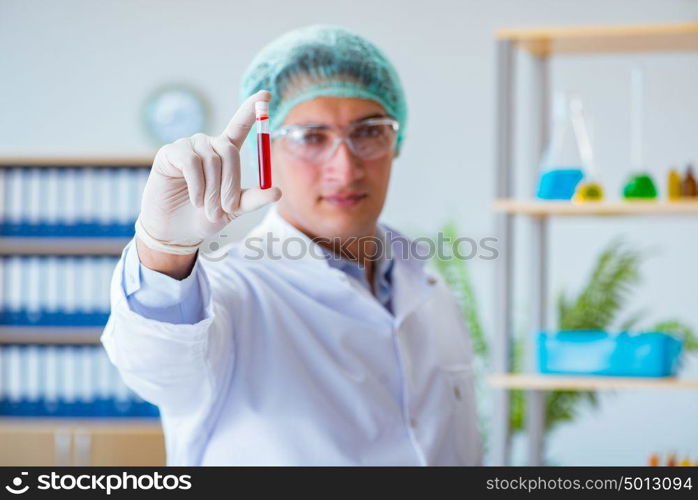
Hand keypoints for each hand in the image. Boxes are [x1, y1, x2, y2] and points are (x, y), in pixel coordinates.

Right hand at [136, 90, 281, 254]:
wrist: (177, 231)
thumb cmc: (205, 216)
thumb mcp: (235, 209)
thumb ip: (254, 199)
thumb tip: (277, 192)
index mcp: (226, 153)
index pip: (240, 125)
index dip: (252, 109)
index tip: (266, 94)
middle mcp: (208, 144)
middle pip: (229, 151)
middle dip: (231, 183)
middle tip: (226, 208)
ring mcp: (189, 146)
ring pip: (212, 160)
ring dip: (214, 190)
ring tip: (207, 208)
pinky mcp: (171, 152)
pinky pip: (192, 163)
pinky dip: (197, 185)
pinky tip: (195, 200)